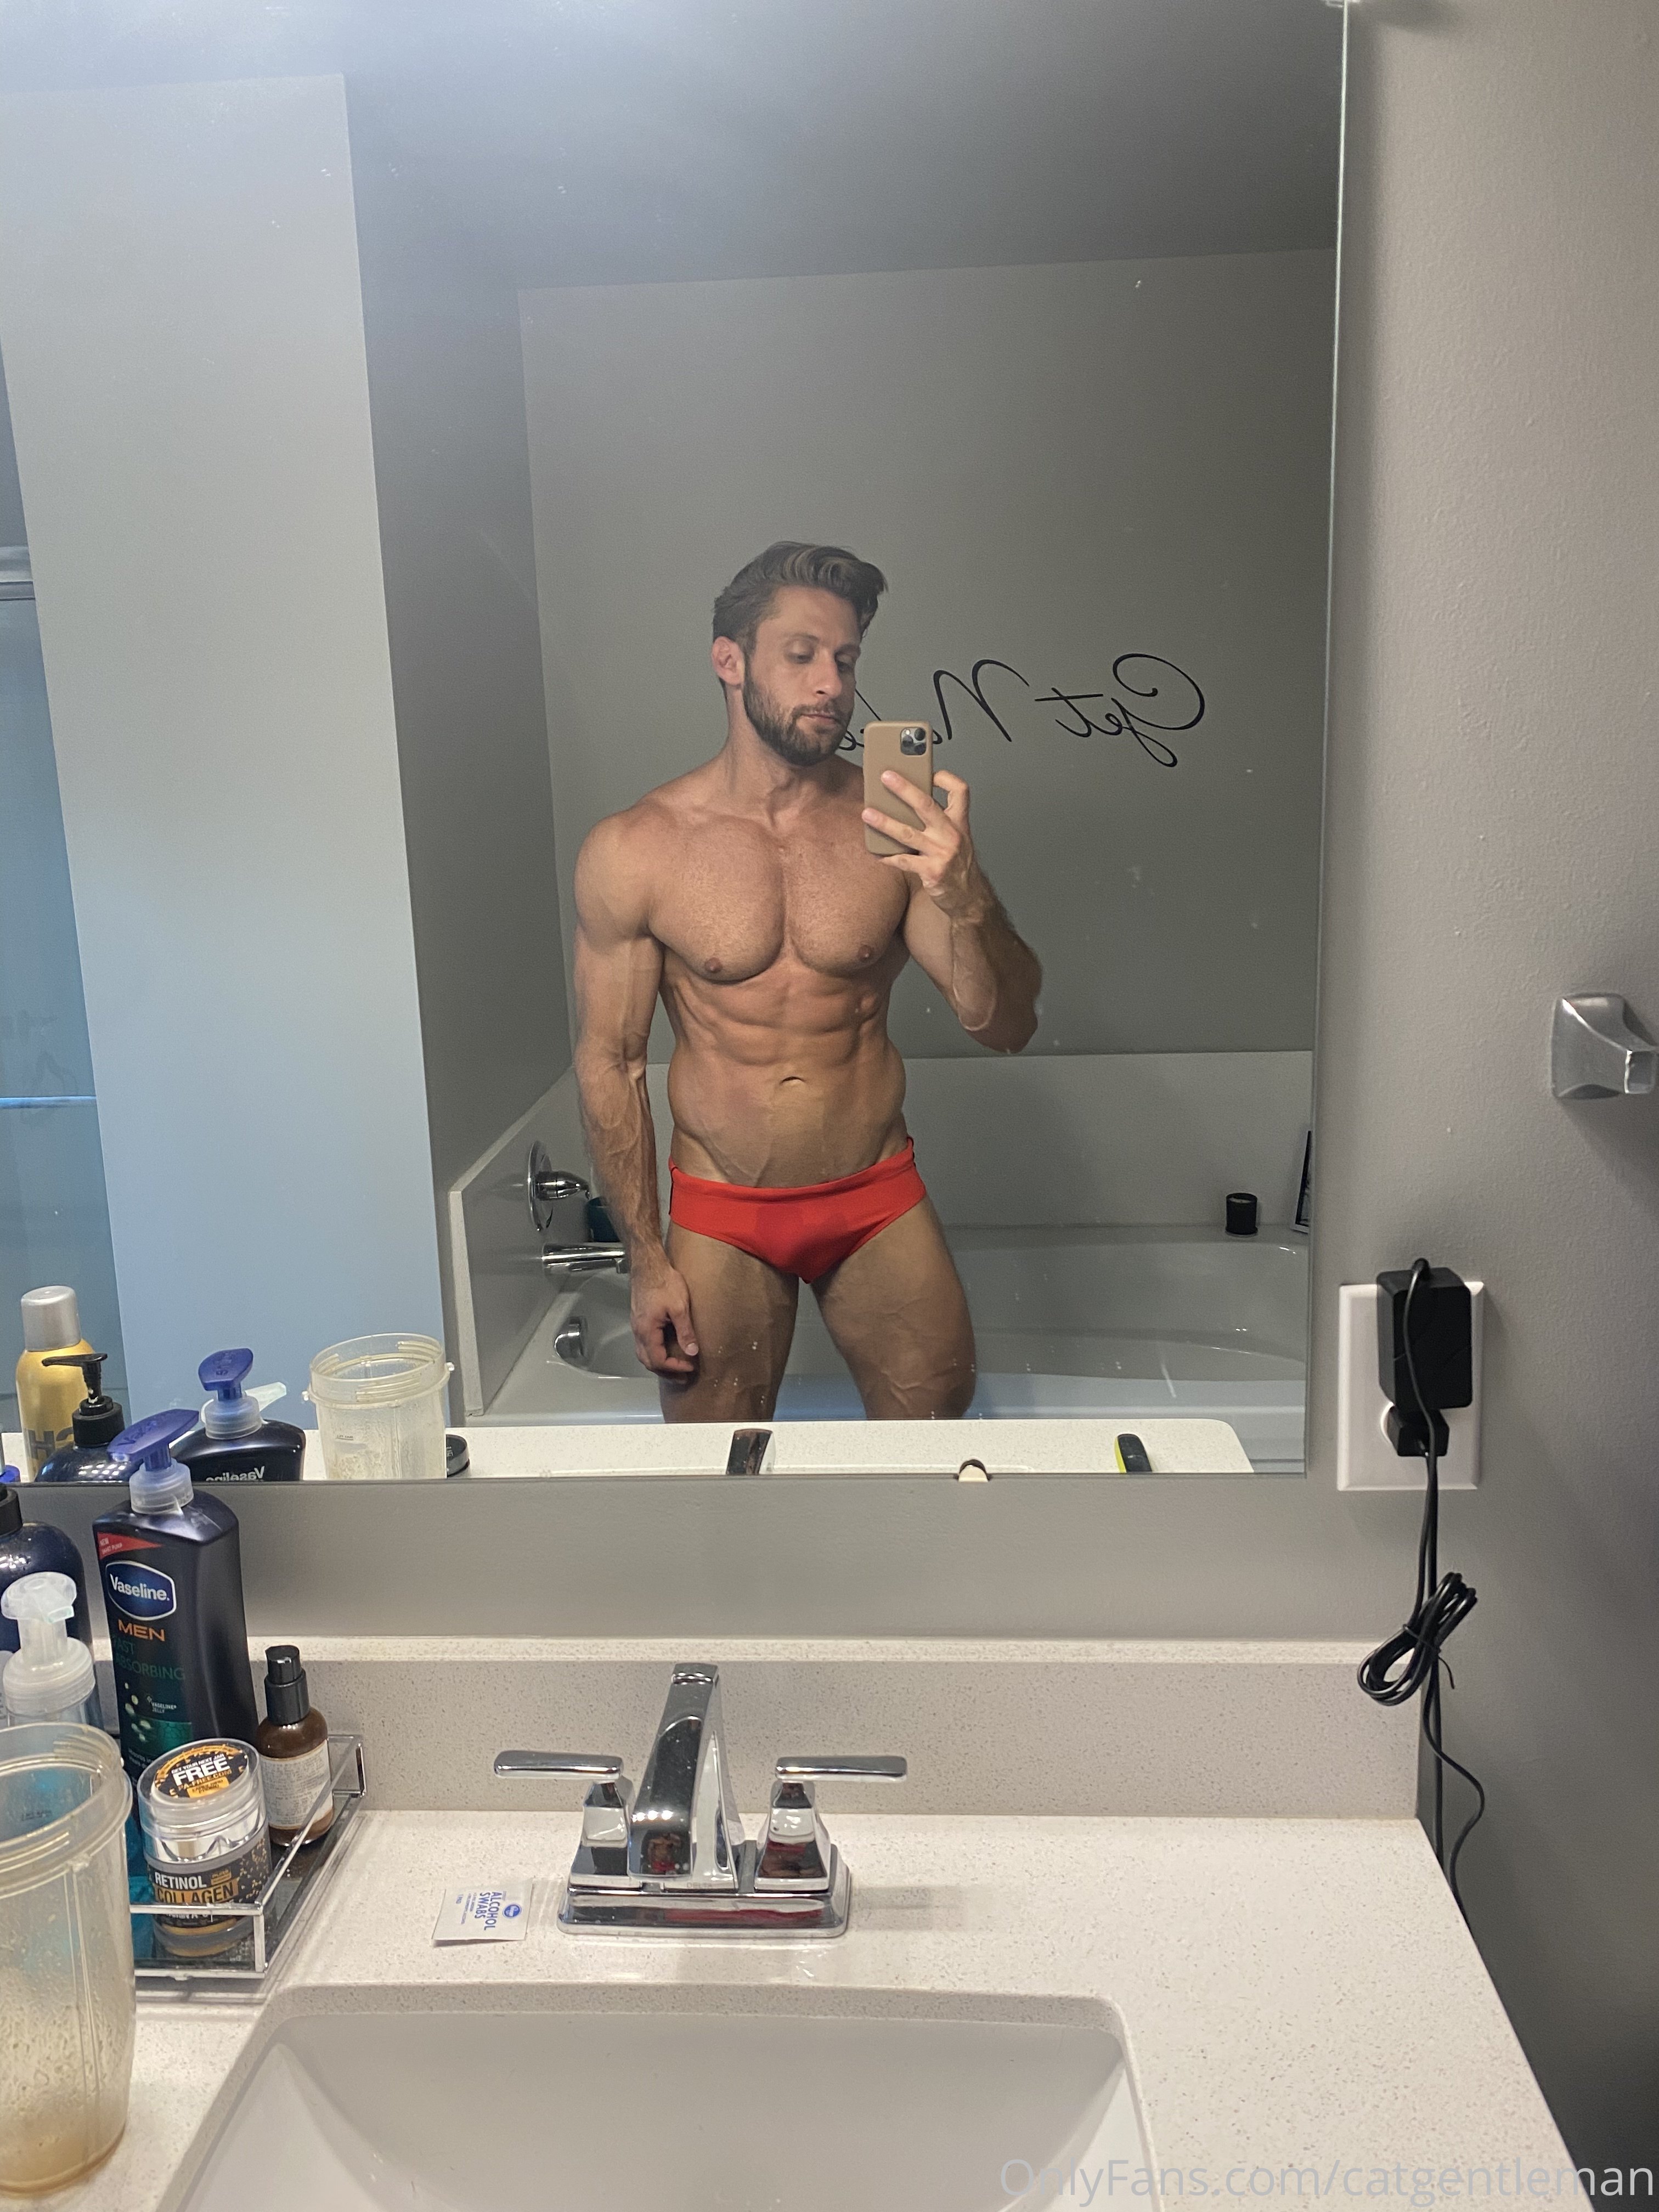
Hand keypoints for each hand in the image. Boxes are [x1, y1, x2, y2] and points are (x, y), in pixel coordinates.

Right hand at [629, 1257, 698, 1375]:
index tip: (689, 1367)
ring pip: (644, 1354)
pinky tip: (665, 1350)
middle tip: (683, 1376)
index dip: (675, 1367)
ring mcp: (637, 1326)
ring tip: (675, 1367)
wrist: (649, 1265)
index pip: (658, 1361)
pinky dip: (654, 1353)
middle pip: (648, 1362)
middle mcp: (638, 1331)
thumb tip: (692, 1351)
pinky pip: (644, 1344)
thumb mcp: (680, 1307)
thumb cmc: (662, 1281)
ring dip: (659, 1364)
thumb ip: (685, 1332)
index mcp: (647, 1331)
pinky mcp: (639, 1320)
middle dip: (666, 1372)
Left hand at [862, 769, 985, 917]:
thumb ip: (939, 821)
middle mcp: (952, 834)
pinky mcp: (932, 872)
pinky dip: (888, 857)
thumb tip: (908, 803)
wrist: (969, 896)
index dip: (944, 778)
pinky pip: (904, 861)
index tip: (927, 771)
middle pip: (926, 805)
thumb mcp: (957, 837)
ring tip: (868, 814)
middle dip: (904, 788)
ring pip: (908, 833)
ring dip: (885, 823)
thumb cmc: (959, 864)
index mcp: (959, 822)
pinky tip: (876, 853)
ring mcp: (942, 853)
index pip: (959, 791)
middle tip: (886, 777)